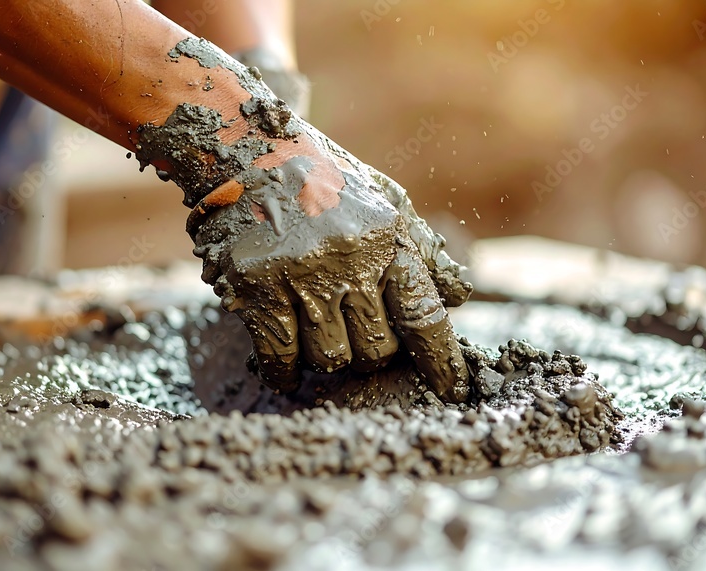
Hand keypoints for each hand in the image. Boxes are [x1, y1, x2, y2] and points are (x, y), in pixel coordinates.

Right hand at [191, 140, 471, 401]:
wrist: (245, 151)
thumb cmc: (321, 180)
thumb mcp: (383, 200)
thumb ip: (422, 249)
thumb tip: (461, 295)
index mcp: (386, 237)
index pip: (423, 313)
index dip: (441, 360)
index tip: (452, 391)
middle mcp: (348, 257)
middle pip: (377, 349)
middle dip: (371, 354)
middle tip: (354, 333)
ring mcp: (300, 273)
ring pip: (331, 358)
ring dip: (327, 356)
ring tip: (317, 332)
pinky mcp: (256, 285)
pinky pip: (281, 356)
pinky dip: (285, 372)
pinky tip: (286, 368)